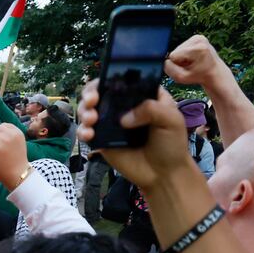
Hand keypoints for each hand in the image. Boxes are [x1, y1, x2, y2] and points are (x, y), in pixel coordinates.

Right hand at [76, 80, 191, 190]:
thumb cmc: (171, 144)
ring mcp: (110, 123)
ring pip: (89, 110)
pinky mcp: (102, 140)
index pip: (122, 79)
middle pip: (100, 92)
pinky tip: (88, 135)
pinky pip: (86, 132)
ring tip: (91, 120)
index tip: (104, 84)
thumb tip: (124, 118)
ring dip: (84, 111)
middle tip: (92, 101)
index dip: (110, 77)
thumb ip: (151, 109)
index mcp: (141, 95)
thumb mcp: (171, 119)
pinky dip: (82, 131)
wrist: (164, 175)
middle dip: (90, 93)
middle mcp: (123, 106)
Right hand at [164, 35, 226, 87]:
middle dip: (180, 61)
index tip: (188, 69)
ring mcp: (199, 37)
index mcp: (197, 49)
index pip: (173, 56)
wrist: (214, 72)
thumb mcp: (181, 78)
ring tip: (193, 62)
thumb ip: (169, 69)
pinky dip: (185, 54)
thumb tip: (164, 60)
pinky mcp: (197, 37)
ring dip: (182, 57)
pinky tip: (193, 58)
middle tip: (191, 66)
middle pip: (175, 51)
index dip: (177, 65)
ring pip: (178, 49)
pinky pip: (182, 46)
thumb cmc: (199, 76)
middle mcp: (199, 39)